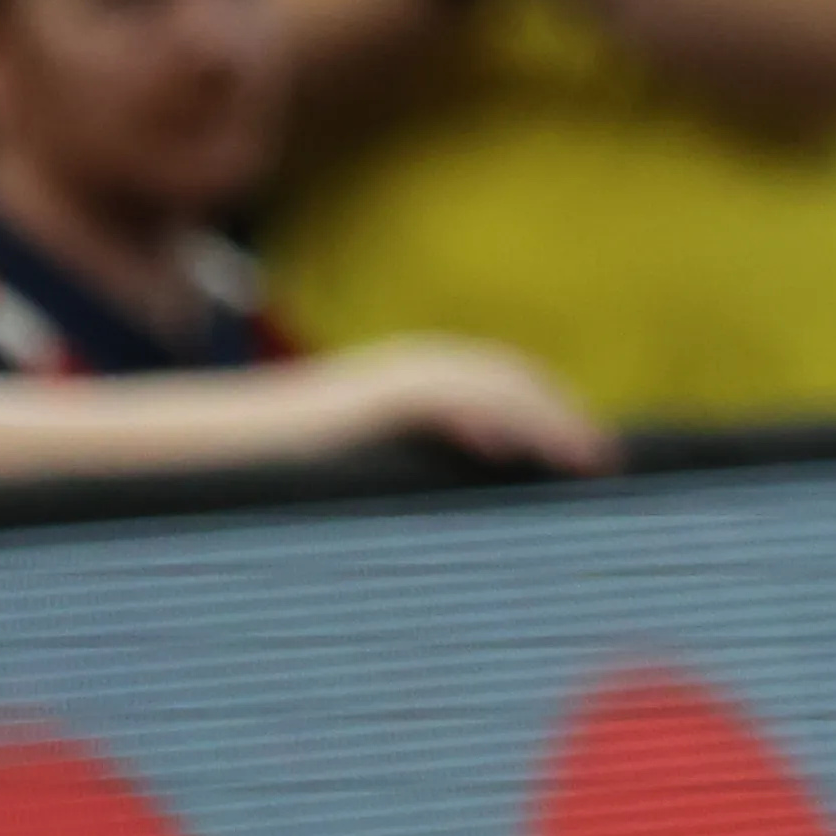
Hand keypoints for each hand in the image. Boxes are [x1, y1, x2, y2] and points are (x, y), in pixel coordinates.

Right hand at [315, 335, 612, 472]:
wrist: (233, 440)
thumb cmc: (300, 461)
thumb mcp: (383, 461)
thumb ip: (431, 459)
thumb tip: (491, 471)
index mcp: (426, 376)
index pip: (510, 386)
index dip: (555, 413)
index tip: (592, 452)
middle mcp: (418, 364)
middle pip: (511, 381)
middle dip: (562, 416)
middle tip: (603, 460)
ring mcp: (396, 375)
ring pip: (487, 389)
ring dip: (539, 420)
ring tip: (577, 455)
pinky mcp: (371, 397)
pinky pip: (437, 401)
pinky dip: (477, 417)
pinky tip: (504, 446)